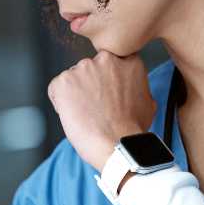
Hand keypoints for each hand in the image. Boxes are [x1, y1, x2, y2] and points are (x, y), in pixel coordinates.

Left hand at [47, 50, 156, 171]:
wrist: (117, 145)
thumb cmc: (131, 129)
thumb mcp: (147, 102)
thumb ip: (136, 87)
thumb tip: (132, 90)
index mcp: (128, 62)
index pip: (111, 63)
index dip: (106, 80)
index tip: (107, 92)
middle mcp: (105, 60)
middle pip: (90, 69)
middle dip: (90, 85)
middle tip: (96, 107)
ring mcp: (83, 69)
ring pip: (73, 78)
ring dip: (75, 93)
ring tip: (86, 114)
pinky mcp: (63, 81)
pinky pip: (56, 89)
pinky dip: (60, 102)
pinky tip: (74, 116)